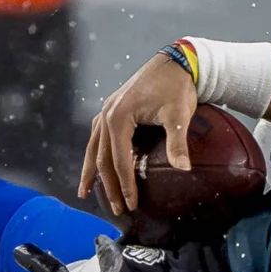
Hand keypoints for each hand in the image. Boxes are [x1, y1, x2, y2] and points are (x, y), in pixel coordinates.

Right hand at [80, 53, 197, 214]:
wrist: (175, 62)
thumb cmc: (177, 88)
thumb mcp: (179, 115)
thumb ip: (177, 143)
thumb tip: (184, 169)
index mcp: (119, 117)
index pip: (119, 159)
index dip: (125, 183)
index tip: (131, 203)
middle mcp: (106, 114)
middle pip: (101, 157)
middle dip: (108, 185)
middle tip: (116, 209)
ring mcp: (106, 111)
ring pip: (94, 148)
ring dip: (92, 172)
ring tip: (86, 193)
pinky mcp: (112, 109)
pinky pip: (98, 137)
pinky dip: (95, 154)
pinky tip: (95, 167)